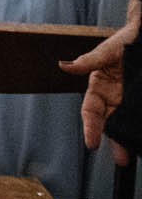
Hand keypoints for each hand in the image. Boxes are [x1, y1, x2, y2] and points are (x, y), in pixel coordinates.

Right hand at [62, 23, 136, 165]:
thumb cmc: (126, 40)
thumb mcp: (107, 52)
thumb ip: (89, 61)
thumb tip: (63, 66)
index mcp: (99, 86)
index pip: (91, 111)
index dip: (90, 127)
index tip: (92, 143)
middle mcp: (113, 97)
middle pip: (110, 123)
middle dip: (114, 142)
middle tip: (121, 158)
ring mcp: (129, 101)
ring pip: (125, 124)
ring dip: (127, 140)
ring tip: (132, 154)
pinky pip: (139, 118)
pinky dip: (138, 129)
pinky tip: (141, 138)